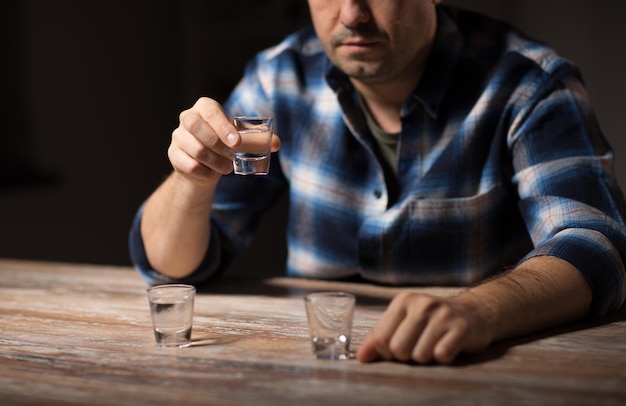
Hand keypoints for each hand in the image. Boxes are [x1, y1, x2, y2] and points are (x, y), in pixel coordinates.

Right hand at [168, 97, 280, 184]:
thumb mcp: (242, 138)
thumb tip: (276, 144)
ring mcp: (178, 136)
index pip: (211, 111)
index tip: (236, 143)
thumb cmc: (226, 144)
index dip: (223, 127)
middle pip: (195, 126)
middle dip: (217, 144)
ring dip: (216, 162)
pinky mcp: (173, 154)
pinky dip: (206, 172)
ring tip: (227, 167)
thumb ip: (259, 139)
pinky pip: (190, 165)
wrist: (206, 164)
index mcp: (205, 107)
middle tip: (232, 156)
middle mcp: (188, 117)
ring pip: (196, 149)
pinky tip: (213, 172)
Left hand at [356, 291, 493, 364]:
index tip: (399, 348)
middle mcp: (422, 304)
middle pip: (398, 349)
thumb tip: (361, 358)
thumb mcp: (404, 323)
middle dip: (406, 357)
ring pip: (420, 355)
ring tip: (434, 345)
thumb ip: (379, 338)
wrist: (474, 313)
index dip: (387, 352)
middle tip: (418, 348)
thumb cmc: (432, 322)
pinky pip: (442, 356)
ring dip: (426, 358)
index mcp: (403, 301)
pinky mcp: (462, 328)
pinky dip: (444, 358)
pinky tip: (448, 346)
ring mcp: (443, 315)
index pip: (380, 338)